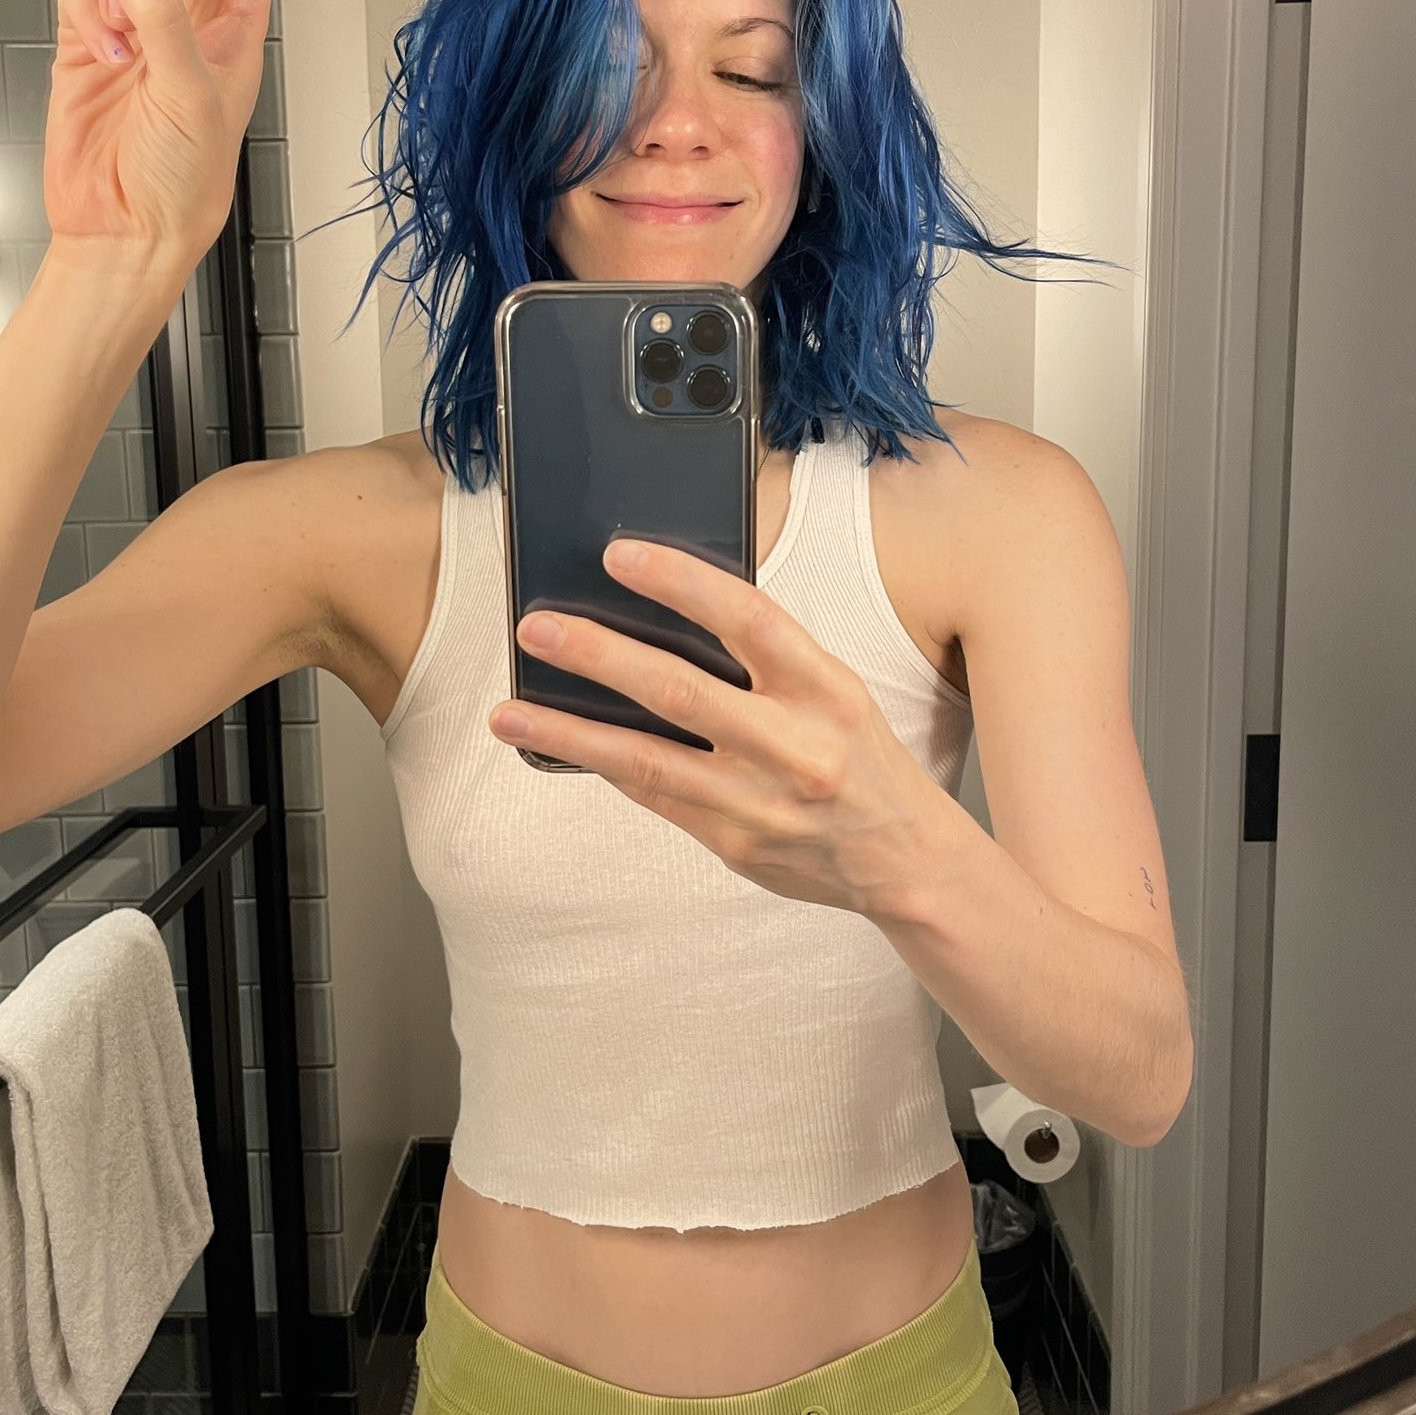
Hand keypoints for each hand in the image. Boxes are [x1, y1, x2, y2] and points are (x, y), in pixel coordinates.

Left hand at [488, 540, 949, 916]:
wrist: (905, 860)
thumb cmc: (859, 757)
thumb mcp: (834, 691)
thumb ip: (766, 660)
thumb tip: (664, 616)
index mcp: (828, 688)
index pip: (750, 618)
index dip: (682, 582)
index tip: (620, 554)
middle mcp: (796, 744)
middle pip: (680, 690)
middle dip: (598, 655)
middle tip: (537, 627)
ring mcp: (762, 800)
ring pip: (647, 759)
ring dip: (570, 730)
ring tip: (510, 710)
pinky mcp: (735, 843)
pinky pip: (655, 797)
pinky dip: (606, 766)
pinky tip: (561, 744)